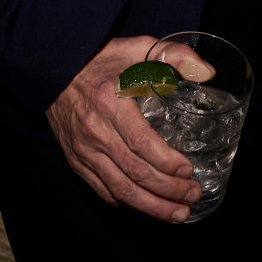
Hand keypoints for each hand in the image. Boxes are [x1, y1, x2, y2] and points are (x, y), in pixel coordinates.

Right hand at [45, 34, 213, 221]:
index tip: (188, 170)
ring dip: (150, 206)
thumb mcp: (136, 47)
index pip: (141, 142)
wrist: (53, 69)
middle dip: (167, 190)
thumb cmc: (100, 58)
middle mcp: (95, 132)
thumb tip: (208, 72)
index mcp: (110, 103)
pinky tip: (146, 205)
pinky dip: (125, 201)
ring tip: (177, 214)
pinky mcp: (76, 160)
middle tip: (192, 195)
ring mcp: (83, 150)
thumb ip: (175, 55)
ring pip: (119, 189)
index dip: (166, 162)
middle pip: (134, 172)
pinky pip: (102, 189)